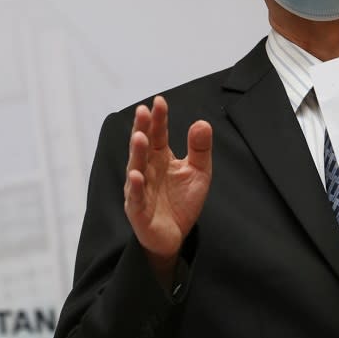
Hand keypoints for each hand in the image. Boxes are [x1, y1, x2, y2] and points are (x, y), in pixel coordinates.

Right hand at [124, 96, 211, 285]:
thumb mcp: (199, 172)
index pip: (158, 134)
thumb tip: (202, 123)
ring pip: (136, 168)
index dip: (158, 118)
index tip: (159, 101)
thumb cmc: (182, 202)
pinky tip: (137, 176)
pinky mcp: (138, 211)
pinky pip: (136, 197)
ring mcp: (139, 189)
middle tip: (143, 111)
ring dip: (137, 153)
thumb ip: (200, 149)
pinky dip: (136, 187)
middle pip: (143, 146)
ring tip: (139, 137)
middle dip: (142, 128)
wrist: (176, 236)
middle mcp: (146, 170)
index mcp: (160, 158)